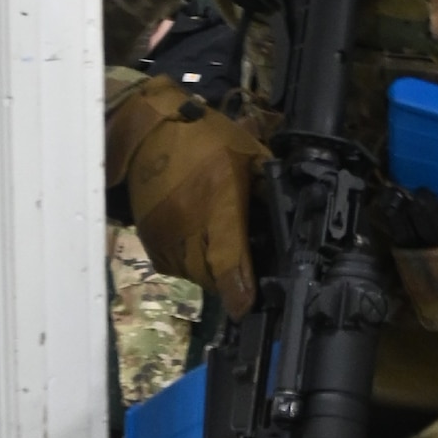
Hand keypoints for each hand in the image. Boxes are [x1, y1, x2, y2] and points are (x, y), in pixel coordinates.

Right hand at [107, 75, 269, 316]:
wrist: (150, 131)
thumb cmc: (206, 139)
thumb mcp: (250, 155)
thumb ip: (268, 188)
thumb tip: (288, 216)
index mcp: (219, 200)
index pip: (228, 257)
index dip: (239, 287)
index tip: (247, 306)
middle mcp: (189, 223)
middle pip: (211, 276)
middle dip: (230, 280)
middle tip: (245, 269)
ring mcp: (165, 234)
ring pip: (192, 276)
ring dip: (210, 274)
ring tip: (221, 255)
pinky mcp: (148, 239)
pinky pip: (173, 269)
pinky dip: (189, 266)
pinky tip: (199, 248)